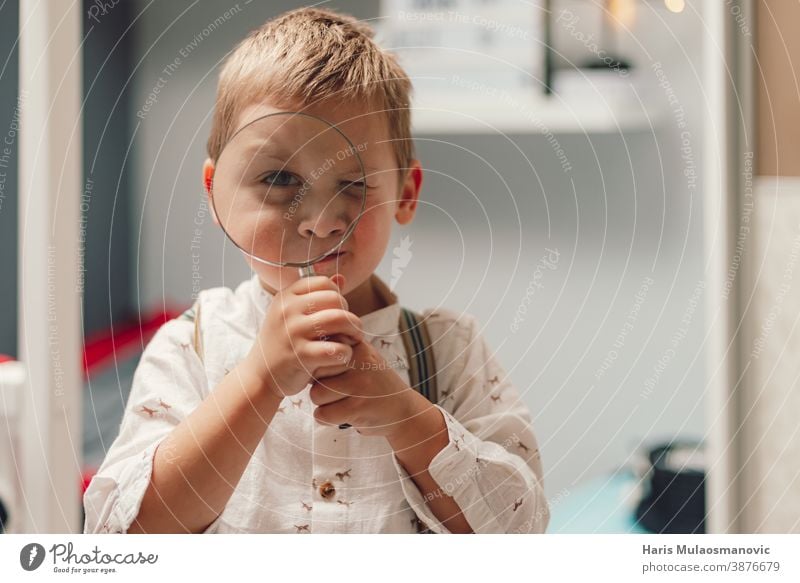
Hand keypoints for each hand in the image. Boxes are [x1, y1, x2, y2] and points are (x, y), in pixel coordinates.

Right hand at [243, 274, 363, 398]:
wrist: (259, 375)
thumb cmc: (282, 342)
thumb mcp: (291, 314)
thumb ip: (316, 296)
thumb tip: (341, 279)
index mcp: (286, 297)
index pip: (324, 283)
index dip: (338, 296)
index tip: (338, 312)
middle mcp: (288, 310)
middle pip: (335, 299)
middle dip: (349, 313)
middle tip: (351, 329)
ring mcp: (293, 332)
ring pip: (339, 319)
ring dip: (354, 331)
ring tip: (353, 340)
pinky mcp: (301, 356)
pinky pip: (337, 349)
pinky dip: (346, 353)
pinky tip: (342, 357)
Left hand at [309, 340, 429, 437]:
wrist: (404, 410)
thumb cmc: (374, 383)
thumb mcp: (362, 357)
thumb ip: (339, 349)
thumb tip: (302, 344)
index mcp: (357, 346)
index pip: (320, 351)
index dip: (319, 367)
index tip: (331, 374)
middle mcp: (359, 361)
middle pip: (314, 372)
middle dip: (318, 385)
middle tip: (336, 391)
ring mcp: (360, 384)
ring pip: (316, 395)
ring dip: (323, 404)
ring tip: (341, 403)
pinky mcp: (359, 408)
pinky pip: (323, 414)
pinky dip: (327, 419)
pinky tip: (341, 416)